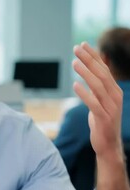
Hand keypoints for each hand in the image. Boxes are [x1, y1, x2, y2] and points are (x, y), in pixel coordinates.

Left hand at [73, 42, 122, 157]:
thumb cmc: (102, 120)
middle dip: (89, 60)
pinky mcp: (104, 118)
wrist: (108, 144)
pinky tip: (75, 85)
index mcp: (115, 90)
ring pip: (98, 86)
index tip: (82, 44)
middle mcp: (115, 96)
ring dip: (85, 73)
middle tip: (76, 49)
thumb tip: (89, 70)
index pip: (104, 68)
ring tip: (74, 63)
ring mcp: (111, 107)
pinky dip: (84, 93)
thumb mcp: (100, 100)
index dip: (94, 56)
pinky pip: (93, 103)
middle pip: (101, 74)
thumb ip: (97, 86)